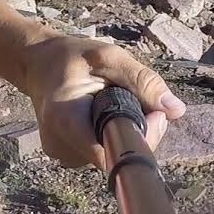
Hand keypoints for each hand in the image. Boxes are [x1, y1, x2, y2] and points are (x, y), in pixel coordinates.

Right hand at [19, 33, 185, 168]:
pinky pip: (104, 153)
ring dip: (127, 132)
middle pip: (116, 156)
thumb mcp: (108, 56)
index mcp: (66, 120)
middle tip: (143, 101)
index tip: (154, 114)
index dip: (142, 139)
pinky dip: (114, 135)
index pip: (112, 154)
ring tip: (117, 102)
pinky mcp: (69, 157)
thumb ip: (142, 81)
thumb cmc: (71, 57)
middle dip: (139, 132)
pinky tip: (107, 114)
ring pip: (113, 156)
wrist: (37, 65)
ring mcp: (63, 155)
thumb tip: (176, 110)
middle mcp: (61, 146)